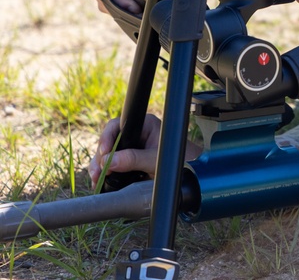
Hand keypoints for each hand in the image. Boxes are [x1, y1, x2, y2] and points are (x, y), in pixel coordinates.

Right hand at [88, 114, 202, 187]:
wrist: (192, 173)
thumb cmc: (180, 160)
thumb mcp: (156, 160)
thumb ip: (134, 159)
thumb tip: (109, 161)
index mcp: (145, 125)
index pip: (119, 125)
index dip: (107, 138)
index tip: (104, 153)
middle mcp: (137, 134)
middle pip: (110, 142)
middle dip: (101, 157)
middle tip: (97, 172)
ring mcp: (132, 148)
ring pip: (108, 155)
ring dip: (99, 167)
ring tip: (97, 180)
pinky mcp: (130, 161)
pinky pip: (112, 165)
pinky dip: (105, 173)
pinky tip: (100, 182)